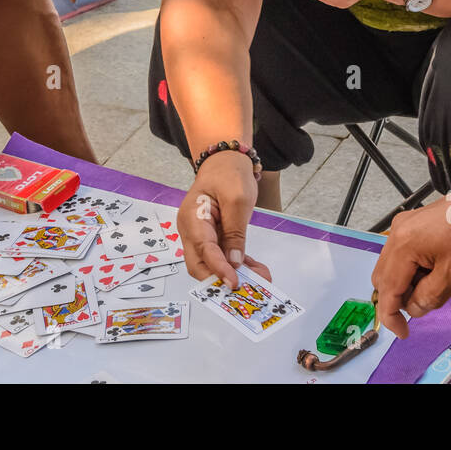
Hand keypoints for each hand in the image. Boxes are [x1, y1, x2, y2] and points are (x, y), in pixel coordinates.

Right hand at [176, 151, 271, 287]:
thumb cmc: (229, 175)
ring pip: (211, 264)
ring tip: (260, 280)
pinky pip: (221, 256)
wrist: (225, 161)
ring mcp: (200, 235)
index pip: (203, 250)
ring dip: (233, 273)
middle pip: (200, 264)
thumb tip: (234, 263)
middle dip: (222, 279)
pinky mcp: (212, 237)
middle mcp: (191, 231)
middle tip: (247, 288)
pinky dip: (237, 264)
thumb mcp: (237, 200)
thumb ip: (235, 233)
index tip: (234, 283)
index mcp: (192, 218)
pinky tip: (256, 270)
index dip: (218, 269)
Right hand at [371, 197, 450, 337]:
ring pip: (391, 266)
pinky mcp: (411, 223)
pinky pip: (401, 254)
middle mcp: (396, 233)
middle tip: (421, 308)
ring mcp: (402, 226)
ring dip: (405, 283)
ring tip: (432, 289)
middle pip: (383, 277)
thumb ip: (428, 297)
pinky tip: (433, 272)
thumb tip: (413, 309)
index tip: (402, 332)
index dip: (392, 316)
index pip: (387, 290)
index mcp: (403, 245)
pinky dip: (411, 269)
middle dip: (398, 298)